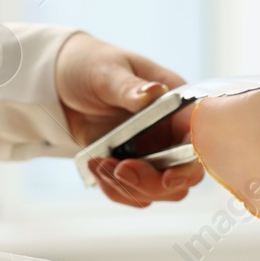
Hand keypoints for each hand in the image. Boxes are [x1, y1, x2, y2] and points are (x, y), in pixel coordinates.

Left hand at [55, 32, 205, 206]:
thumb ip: (129, 86)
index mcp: (177, 109)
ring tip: (99, 164)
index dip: (190, 164)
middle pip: (183, 176)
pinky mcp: (130, 168)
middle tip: (120, 169)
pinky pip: (133, 194)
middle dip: (152, 182)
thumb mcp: (107, 71)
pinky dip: (114, 189)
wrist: (60, 82)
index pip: (199, 143)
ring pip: (159, 191)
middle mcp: (171, 136)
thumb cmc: (92, 66)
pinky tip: (96, 166)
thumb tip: (152, 92)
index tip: (167, 177)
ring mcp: (152, 155)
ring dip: (128, 188)